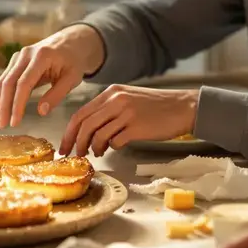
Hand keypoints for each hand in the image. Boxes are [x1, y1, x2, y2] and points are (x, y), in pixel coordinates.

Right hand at [0, 25, 105, 127]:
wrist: (70, 42)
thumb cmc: (72, 62)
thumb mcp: (72, 79)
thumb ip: (56, 95)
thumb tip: (41, 112)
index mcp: (42, 57)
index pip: (24, 83)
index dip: (17, 104)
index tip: (15, 122)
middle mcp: (26, 54)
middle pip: (8, 82)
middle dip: (3, 105)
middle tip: (3, 125)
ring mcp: (18, 56)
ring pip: (2, 81)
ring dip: (0, 101)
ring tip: (1, 120)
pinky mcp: (15, 61)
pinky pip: (5, 79)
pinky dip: (2, 95)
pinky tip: (4, 108)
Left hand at [62, 85, 197, 155]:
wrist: (183, 107)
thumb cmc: (155, 106)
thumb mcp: (127, 99)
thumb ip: (107, 110)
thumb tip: (88, 130)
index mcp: (111, 93)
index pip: (80, 113)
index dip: (69, 132)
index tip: (65, 146)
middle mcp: (116, 100)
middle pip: (85, 125)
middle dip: (76, 143)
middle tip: (76, 155)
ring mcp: (127, 113)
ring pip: (98, 135)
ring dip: (94, 148)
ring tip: (98, 152)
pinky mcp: (138, 126)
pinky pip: (116, 141)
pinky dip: (112, 147)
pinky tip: (116, 147)